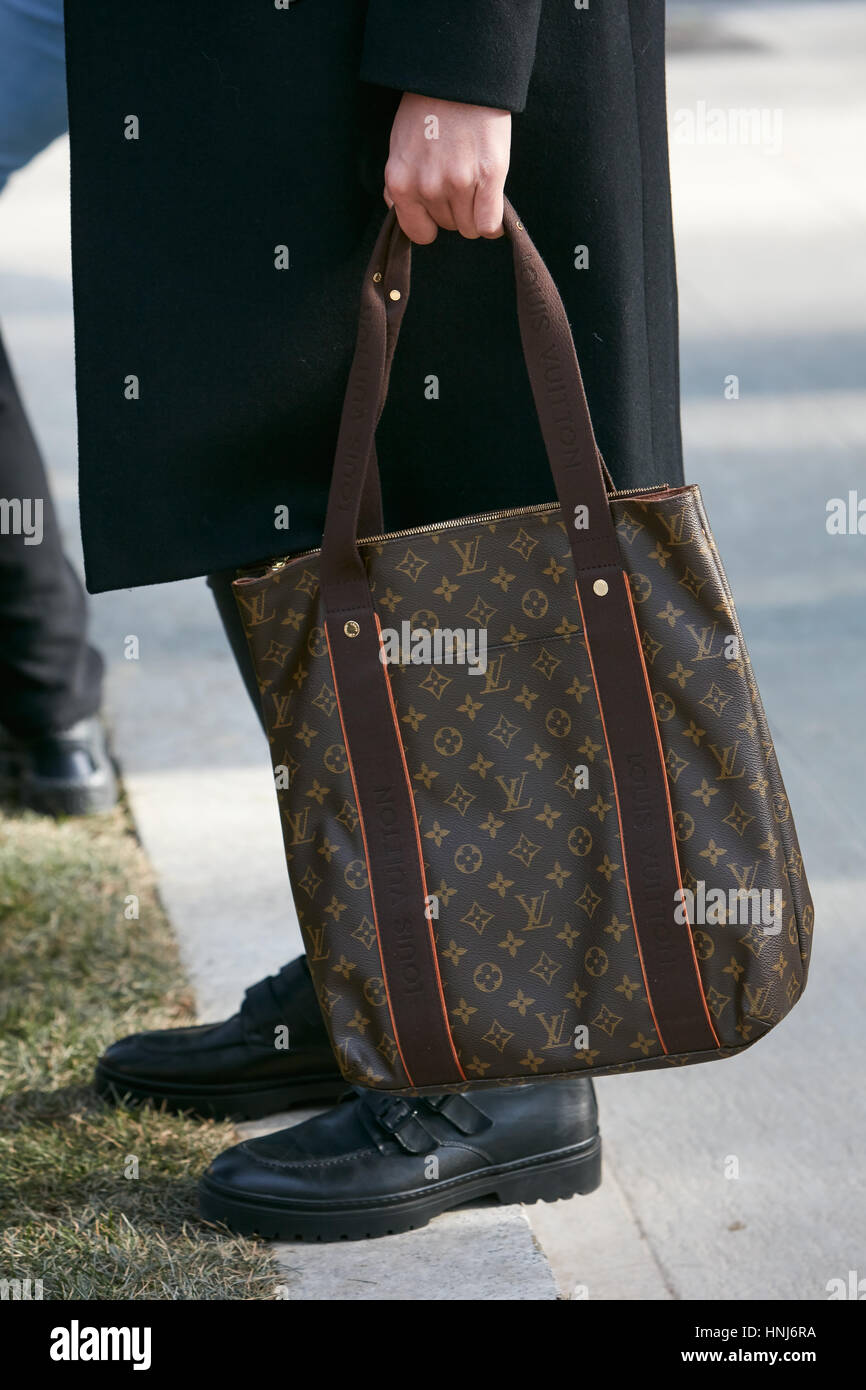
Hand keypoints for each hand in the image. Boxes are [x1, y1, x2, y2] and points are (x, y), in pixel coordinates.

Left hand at [384, 93, 510, 243]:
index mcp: (401, 182)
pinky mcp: (488, 176)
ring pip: (470, 227)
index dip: (432, 222)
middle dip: (455, 209)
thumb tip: (398, 208)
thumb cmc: (428, 108)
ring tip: (476, 180)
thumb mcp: (400, 145)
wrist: (458, 73)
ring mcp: (458, 182)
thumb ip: (399, 182)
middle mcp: (427, 187)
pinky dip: (493, 223)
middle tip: (460, 177)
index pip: (419, 232)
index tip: (440, 207)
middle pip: (448, 226)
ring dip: (475, 211)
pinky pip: (489, 224)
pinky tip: (492, 203)